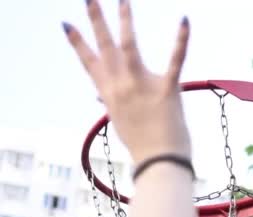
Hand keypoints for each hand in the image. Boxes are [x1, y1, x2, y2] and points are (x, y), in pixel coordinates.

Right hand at [63, 0, 191, 164]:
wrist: (159, 162)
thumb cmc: (142, 142)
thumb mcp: (120, 120)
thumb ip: (111, 102)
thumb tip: (98, 95)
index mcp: (109, 94)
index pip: (89, 63)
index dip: (77, 43)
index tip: (67, 24)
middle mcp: (120, 87)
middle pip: (104, 48)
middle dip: (96, 21)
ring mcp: (142, 87)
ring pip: (129, 46)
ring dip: (125, 21)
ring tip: (123, 0)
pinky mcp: (167, 89)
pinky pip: (174, 59)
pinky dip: (181, 40)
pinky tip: (183, 20)